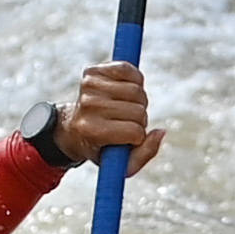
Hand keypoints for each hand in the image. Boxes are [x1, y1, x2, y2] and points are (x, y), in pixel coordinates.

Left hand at [56, 61, 163, 175]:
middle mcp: (88, 106)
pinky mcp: (92, 71)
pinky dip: (134, 80)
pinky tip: (124, 91)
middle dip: (139, 119)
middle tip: (126, 122)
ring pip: (136, 90)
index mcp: (93, 131)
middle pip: (138, 110)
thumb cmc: (102, 148)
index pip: (135, 131)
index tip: (127, 139)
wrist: (73, 130)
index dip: (138, 137)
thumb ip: (145, 153)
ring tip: (124, 108)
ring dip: (138, 100)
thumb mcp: (121, 164)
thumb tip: (161, 131)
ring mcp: (88, 87)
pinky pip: (128, 69)